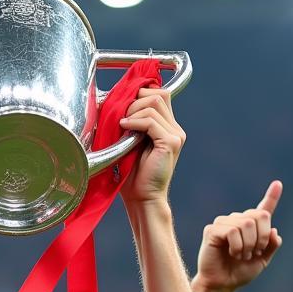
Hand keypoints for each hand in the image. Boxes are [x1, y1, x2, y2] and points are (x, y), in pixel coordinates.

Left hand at [118, 89, 185, 205]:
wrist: (142, 198)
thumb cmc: (132, 175)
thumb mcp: (130, 143)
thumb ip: (131, 123)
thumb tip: (117, 102)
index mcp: (167, 127)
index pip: (160, 94)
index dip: (141, 93)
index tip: (123, 104)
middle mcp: (174, 129)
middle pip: (159, 94)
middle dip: (136, 100)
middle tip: (120, 115)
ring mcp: (175, 135)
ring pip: (154, 104)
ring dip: (133, 111)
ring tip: (121, 125)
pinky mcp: (170, 143)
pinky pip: (151, 121)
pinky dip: (134, 121)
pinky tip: (123, 127)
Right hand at [194, 180, 282, 291]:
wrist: (222, 285)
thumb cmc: (238, 273)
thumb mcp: (262, 261)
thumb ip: (271, 245)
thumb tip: (274, 230)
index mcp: (250, 228)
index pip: (262, 209)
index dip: (272, 197)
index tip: (278, 184)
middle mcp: (237, 221)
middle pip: (259, 216)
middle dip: (262, 237)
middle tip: (254, 253)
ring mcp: (223, 224)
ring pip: (247, 223)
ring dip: (249, 244)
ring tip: (242, 256)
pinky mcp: (212, 230)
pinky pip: (233, 231)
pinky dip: (237, 245)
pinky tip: (233, 253)